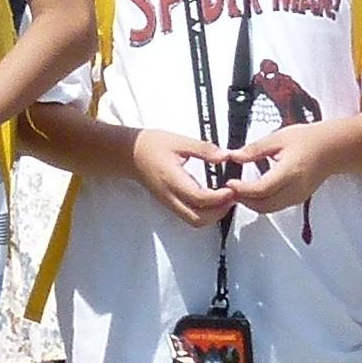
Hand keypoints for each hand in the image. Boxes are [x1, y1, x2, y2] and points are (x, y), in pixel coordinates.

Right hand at [125, 127, 242, 228]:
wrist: (129, 154)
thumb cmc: (150, 146)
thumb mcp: (178, 141)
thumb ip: (203, 149)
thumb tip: (225, 156)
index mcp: (172, 180)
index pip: (198, 197)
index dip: (219, 197)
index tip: (232, 188)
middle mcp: (170, 196)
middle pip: (198, 218)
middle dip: (219, 212)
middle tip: (232, 196)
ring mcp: (169, 202)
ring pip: (194, 221)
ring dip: (213, 215)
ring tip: (225, 198)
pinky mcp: (170, 203)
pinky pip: (190, 216)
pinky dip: (205, 213)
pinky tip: (213, 199)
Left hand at [225, 122, 338, 216]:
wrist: (332, 148)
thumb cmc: (309, 140)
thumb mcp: (278, 138)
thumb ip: (254, 150)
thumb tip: (234, 156)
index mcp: (290, 172)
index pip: (262, 189)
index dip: (243, 189)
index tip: (229, 182)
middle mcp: (295, 189)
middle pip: (263, 205)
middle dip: (243, 200)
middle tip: (229, 189)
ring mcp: (297, 197)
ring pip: (268, 209)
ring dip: (251, 203)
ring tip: (238, 190)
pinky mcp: (297, 199)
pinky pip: (275, 207)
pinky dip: (261, 203)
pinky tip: (253, 192)